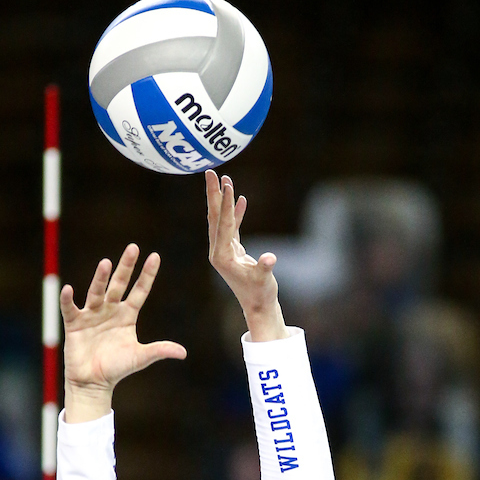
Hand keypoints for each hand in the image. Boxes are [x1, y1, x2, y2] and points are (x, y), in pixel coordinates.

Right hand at [61, 245, 185, 422]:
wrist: (93, 382)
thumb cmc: (117, 368)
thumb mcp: (140, 357)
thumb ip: (159, 351)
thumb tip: (183, 353)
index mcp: (127, 315)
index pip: (139, 291)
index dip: (147, 275)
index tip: (155, 256)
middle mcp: (110, 310)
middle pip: (119, 285)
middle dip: (126, 267)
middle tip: (133, 248)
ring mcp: (92, 315)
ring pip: (97, 292)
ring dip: (101, 278)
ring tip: (106, 263)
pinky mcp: (74, 324)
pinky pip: (70, 309)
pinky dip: (68, 300)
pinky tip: (69, 290)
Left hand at [206, 171, 287, 341]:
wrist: (258, 308)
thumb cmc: (260, 295)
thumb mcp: (264, 281)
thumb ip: (264, 268)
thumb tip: (269, 259)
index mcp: (221, 256)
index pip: (223, 223)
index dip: (226, 202)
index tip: (226, 182)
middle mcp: (218, 252)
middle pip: (215, 217)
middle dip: (214, 194)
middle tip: (210, 171)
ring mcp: (224, 251)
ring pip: (222, 220)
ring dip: (223, 200)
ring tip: (224, 179)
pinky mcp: (233, 252)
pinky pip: (232, 227)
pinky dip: (236, 213)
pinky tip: (241, 200)